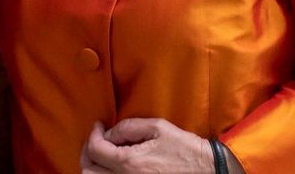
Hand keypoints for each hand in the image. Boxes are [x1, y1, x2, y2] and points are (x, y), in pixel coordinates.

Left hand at [79, 118, 213, 173]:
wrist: (206, 171)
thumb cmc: (185, 149)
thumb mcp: (158, 128)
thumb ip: (129, 127)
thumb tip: (109, 133)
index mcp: (129, 163)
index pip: (95, 149)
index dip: (93, 134)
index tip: (99, 125)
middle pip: (88, 169)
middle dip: (88, 152)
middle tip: (96, 140)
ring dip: (94, 166)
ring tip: (102, 154)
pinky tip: (112, 167)